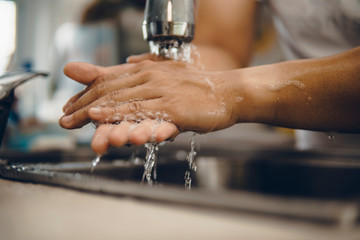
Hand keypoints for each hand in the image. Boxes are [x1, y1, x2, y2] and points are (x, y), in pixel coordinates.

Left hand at [59, 60, 238, 152]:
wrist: (226, 92)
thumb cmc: (192, 87)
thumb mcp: (160, 75)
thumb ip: (135, 73)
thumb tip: (122, 63)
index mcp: (144, 70)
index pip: (106, 81)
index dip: (84, 95)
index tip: (66, 108)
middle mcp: (151, 79)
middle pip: (111, 93)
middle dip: (84, 108)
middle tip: (64, 121)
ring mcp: (164, 94)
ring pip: (128, 104)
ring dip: (104, 116)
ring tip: (84, 122)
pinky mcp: (178, 110)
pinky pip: (152, 117)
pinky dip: (135, 121)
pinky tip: (123, 128)